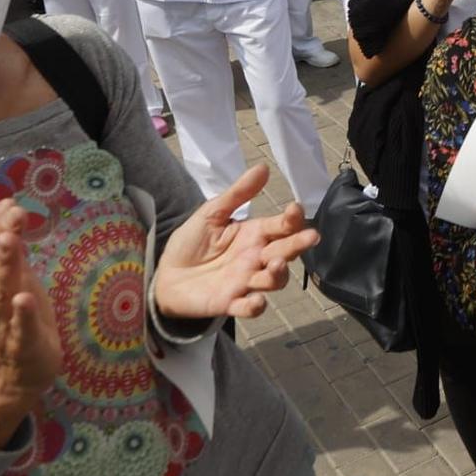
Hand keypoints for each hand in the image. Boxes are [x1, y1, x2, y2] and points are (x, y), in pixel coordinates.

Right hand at [0, 197, 61, 442]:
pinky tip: (25, 296)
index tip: (8, 202)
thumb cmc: (15, 316)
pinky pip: (19, 330)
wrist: (17, 375)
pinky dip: (21, 314)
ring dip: (5, 266)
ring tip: (10, 239)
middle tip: (12, 212)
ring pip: (0, 294)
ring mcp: (2, 326)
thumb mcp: (9, 273)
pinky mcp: (22, 346)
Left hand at [153, 165, 318, 320]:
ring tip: (273, 265)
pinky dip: (255, 306)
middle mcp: (256, 258)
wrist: (165, 276)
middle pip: (286, 251)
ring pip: (274, 281)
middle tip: (310, 237)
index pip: (281, 225)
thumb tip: (263, 167)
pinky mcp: (230, 303)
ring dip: (278, 274)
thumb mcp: (211, 213)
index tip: (295, 208)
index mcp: (254, 235)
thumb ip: (237, 193)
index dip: (292, 218)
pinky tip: (256, 299)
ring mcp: (246, 282)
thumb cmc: (191, 243)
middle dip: (299, 244)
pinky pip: (249, 308)